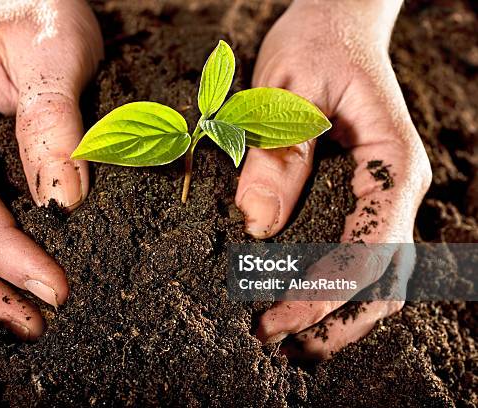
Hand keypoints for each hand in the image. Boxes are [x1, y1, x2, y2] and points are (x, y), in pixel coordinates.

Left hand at [236, 0, 431, 357]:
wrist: (340, 19)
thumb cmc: (317, 43)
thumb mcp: (285, 90)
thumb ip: (276, 157)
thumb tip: (255, 227)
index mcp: (390, 161)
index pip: (368, 250)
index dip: (323, 295)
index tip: (275, 321)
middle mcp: (396, 186)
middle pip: (385, 280)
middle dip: (334, 322)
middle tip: (276, 344)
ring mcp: (384, 195)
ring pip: (380, 278)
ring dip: (339, 316)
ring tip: (289, 342)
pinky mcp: (363, 196)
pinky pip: (361, 256)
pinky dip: (336, 290)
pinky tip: (300, 302)